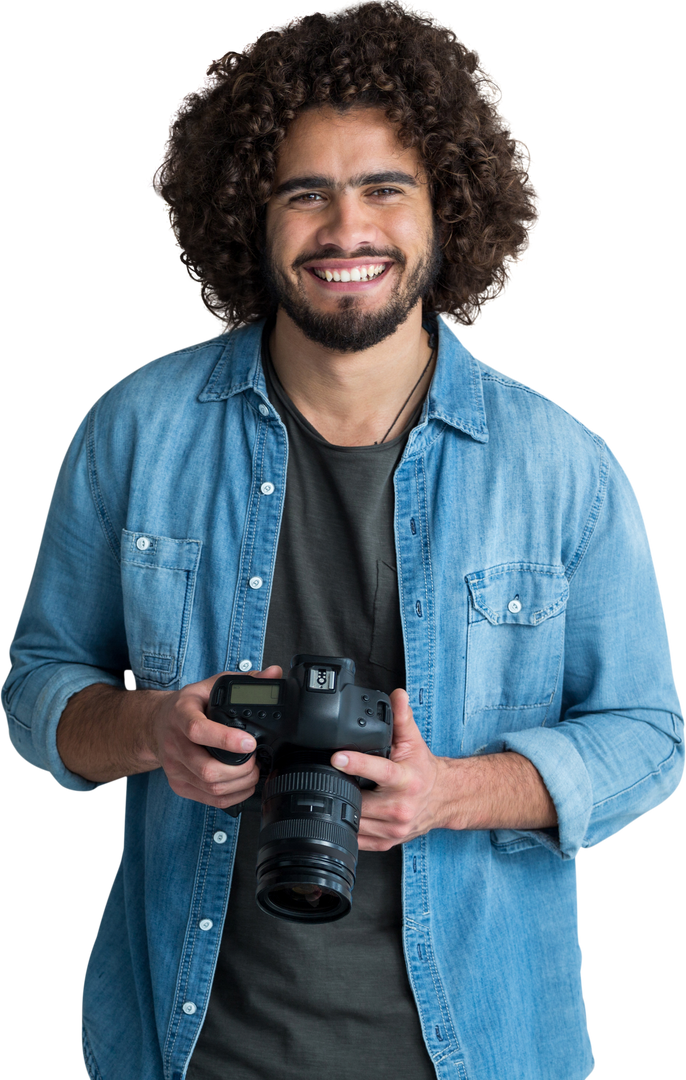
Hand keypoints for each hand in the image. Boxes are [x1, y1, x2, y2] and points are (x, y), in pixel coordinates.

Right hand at [151, 665, 282, 808]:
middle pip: (206, 769)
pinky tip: (243, 785)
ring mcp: (174, 767)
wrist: (157, 724)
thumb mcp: (212, 685)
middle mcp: (174, 743)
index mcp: (181, 714)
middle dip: (241, 770)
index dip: (226, 740)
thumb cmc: (190, 705)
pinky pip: (209, 799)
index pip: (198, 731)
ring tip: (253, 772)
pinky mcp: (179, 785)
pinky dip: (232, 796)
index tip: (250, 742)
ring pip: (210, 787)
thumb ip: (244, 680)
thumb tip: (274, 673)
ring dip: (239, 784)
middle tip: (256, 761)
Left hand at [330, 688, 446, 850]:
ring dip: (342, 807)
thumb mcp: (414, 741)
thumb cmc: (424, 770)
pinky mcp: (387, 842)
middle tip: (327, 777)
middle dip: (341, 789)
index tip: (337, 757)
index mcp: (406, 780)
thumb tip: (397, 695)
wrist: (444, 799)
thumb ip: (402, 718)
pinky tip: (344, 811)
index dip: (357, 764)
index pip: (379, 771)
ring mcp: (394, 828)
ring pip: (355, 821)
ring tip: (335, 792)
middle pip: (359, 800)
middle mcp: (401, 807)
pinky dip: (348, 826)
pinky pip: (359, 838)